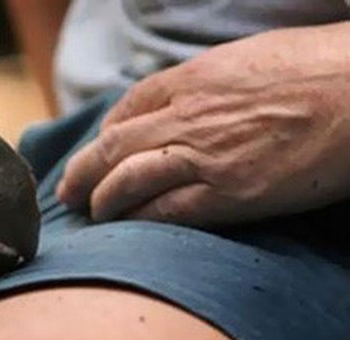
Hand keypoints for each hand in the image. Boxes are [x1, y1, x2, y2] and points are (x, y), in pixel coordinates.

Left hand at [57, 22, 349, 226]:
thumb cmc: (325, 68)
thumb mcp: (255, 58)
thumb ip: (215, 81)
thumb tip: (194, 98)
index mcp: (195, 78)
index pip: (129, 108)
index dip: (106, 135)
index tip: (99, 151)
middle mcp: (188, 116)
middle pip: (114, 147)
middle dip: (83, 171)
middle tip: (67, 192)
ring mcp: (205, 156)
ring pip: (127, 180)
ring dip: (100, 200)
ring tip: (89, 214)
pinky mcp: (228, 194)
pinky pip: (164, 212)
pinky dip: (138, 222)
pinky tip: (126, 231)